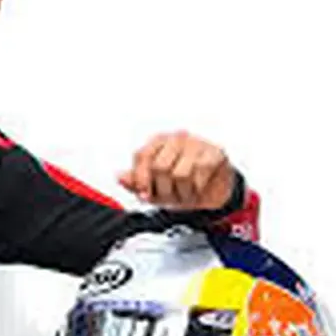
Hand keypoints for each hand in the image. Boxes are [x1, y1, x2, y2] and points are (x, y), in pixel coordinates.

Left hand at [118, 131, 235, 210]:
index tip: (145, 194)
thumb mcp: (156, 187)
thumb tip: (119, 177)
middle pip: (159, 167)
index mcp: (158, 142)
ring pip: (179, 174)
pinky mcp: (215, 153)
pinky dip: (197, 190)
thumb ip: (136, 183)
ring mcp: (196, 144)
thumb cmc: (184, 185)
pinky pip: (199, 175)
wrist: (216, 190)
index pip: (141, 155)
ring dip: (182, 193)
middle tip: (171, 196)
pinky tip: (198, 189)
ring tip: (185, 194)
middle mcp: (176, 138)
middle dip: (163, 190)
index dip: (140, 178)